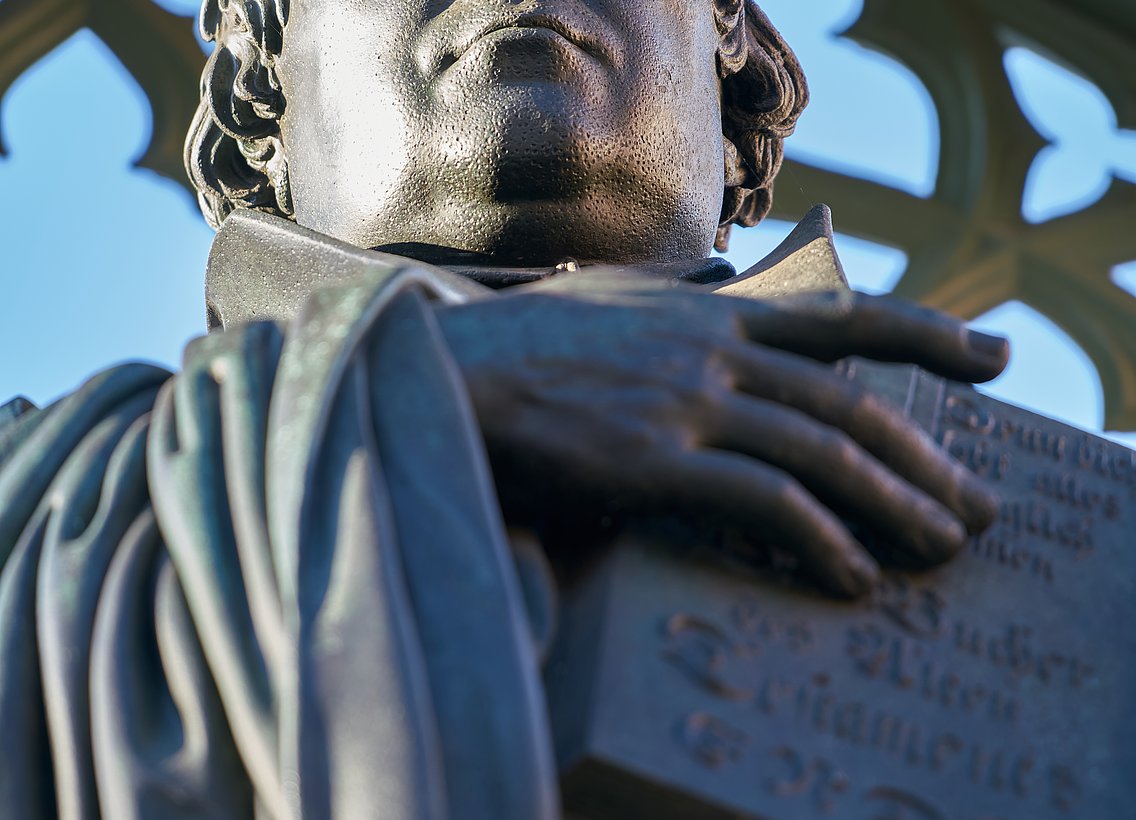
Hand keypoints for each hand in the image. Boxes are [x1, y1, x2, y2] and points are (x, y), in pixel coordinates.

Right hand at [435, 275, 1008, 596]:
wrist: (450, 367)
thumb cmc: (533, 342)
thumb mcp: (623, 299)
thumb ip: (687, 296)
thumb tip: (728, 283)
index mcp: (713, 312)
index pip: (844, 316)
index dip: (928, 334)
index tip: (995, 358)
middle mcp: (715, 351)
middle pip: (850, 402)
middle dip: (926, 458)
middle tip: (977, 506)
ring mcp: (687, 403)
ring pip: (823, 452)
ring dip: (893, 507)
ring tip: (937, 550)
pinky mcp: (654, 460)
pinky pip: (764, 502)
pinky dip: (820, 540)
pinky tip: (852, 576)